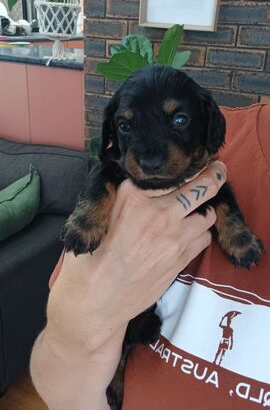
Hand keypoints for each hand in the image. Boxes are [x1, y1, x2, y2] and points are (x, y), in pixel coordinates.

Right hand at [46, 161, 226, 353]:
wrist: (96, 301)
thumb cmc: (91, 257)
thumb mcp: (100, 215)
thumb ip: (124, 195)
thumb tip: (142, 182)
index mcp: (135, 198)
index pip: (174, 173)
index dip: (189, 167)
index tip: (197, 162)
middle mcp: (159, 214)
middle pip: (201, 187)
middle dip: (213, 176)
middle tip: (217, 170)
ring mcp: (174, 238)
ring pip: (207, 215)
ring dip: (204, 210)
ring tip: (197, 209)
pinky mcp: (181, 260)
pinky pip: (204, 239)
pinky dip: (201, 233)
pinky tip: (189, 233)